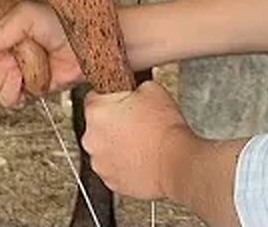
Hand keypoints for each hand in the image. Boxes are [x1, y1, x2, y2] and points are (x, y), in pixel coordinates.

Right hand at [0, 0, 84, 106]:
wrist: (91, 47)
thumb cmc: (68, 22)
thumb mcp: (29, 15)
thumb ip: (0, 31)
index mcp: (1, 22)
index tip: (0, 45)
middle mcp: (5, 46)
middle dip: (0, 64)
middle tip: (17, 56)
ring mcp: (14, 68)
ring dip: (11, 79)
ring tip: (28, 69)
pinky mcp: (26, 87)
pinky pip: (7, 100)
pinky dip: (17, 95)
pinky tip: (28, 84)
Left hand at [82, 81, 197, 200]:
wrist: (176, 163)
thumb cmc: (164, 130)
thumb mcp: (151, 89)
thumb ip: (132, 87)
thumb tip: (131, 90)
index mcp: (96, 111)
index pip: (95, 95)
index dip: (113, 96)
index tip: (124, 101)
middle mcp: (91, 138)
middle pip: (98, 123)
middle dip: (114, 121)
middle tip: (137, 121)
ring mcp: (99, 162)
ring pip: (104, 147)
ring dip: (117, 143)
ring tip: (141, 141)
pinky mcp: (110, 180)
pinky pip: (113, 166)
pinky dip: (123, 163)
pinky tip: (140, 157)